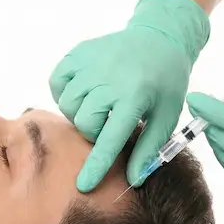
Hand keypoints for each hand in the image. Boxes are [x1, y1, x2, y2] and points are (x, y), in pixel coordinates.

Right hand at [49, 0, 209, 191]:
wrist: (160, 38)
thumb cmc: (165, 82)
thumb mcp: (166, 116)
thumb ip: (149, 149)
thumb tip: (134, 180)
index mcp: (134, 97)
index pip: (109, 140)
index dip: (96, 166)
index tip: (83, 186)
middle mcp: (109, 79)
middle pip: (83, 123)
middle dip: (93, 131)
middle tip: (109, 123)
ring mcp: (91, 63)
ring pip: (67, 105)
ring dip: (79, 113)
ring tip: (98, 107)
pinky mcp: (78, 53)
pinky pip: (57, 82)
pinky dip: (64, 92)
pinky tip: (82, 92)